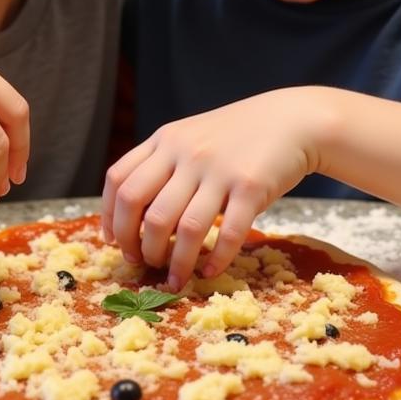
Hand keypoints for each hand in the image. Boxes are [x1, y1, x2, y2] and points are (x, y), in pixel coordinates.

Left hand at [101, 90, 316, 290]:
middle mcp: (185, 152)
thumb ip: (163, 166)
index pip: (119, 180)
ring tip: (175, 279)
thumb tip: (134, 219)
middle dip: (136, 244)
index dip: (110, 216)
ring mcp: (217, 169)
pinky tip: (210, 271)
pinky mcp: (250, 186)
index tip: (115, 243)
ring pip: (182, 227)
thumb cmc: (236, 137)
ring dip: (174, 262)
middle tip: (144, 263)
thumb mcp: (190, 137)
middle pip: (141, 207)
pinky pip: (228, 233)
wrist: (290, 120)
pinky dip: (215, 260)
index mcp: (165, 140)